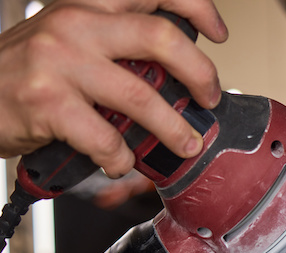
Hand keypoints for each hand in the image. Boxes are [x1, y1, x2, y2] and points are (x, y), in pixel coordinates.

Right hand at [0, 0, 227, 176]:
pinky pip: (106, 138)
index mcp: (87, 6)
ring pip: (141, 95)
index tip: (219, 33)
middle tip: (209, 98)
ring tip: (186, 145)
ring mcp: (60, 62)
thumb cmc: (27, 74)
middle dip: (199, 73)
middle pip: (161, 38)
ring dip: (173, 129)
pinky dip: (121, 158)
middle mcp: (76, 25)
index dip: (196, 7)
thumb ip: (115, 47)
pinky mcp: (47, 103)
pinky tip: (120, 163)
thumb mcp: (70, 42)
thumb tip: (176, 76)